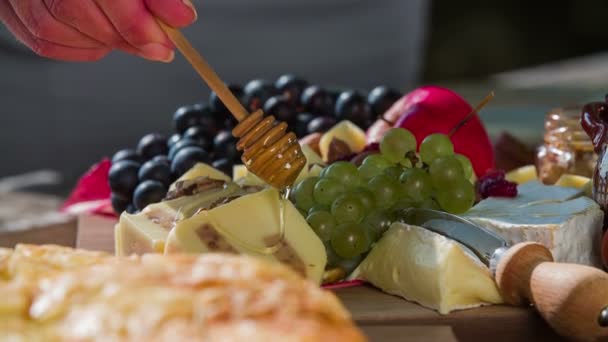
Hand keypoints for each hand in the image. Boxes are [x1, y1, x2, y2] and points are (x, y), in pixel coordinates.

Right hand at [0, 0, 196, 61]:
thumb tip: (180, 17)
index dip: (136, 19)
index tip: (173, 31)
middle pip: (74, 8)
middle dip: (126, 34)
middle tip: (160, 45)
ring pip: (54, 27)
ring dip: (103, 41)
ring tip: (132, 38)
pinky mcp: (10, 7)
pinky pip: (41, 40)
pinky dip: (80, 48)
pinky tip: (103, 41)